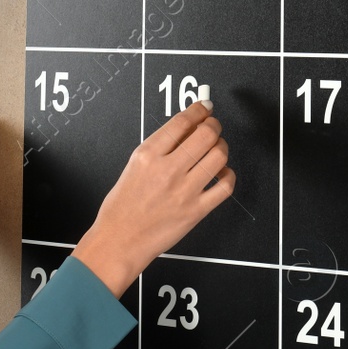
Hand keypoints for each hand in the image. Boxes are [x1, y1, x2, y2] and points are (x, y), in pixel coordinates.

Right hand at [72, 98, 232, 297]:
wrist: (119, 240)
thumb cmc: (122, 207)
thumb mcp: (134, 166)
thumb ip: (160, 147)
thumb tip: (187, 128)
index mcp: (147, 155)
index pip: (182, 122)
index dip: (199, 110)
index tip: (205, 108)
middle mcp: (167, 170)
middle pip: (206, 134)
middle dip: (214, 125)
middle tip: (213, 126)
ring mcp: (184, 191)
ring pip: (219, 156)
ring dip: (222, 147)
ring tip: (217, 149)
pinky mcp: (196, 211)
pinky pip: (225, 186)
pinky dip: (228, 175)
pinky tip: (221, 174)